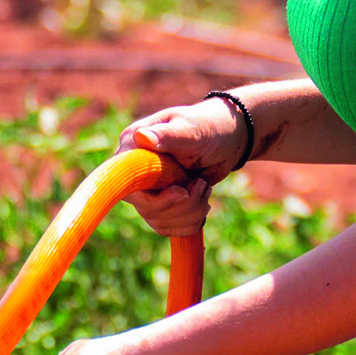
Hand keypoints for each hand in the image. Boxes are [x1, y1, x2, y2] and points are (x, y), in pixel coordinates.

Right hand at [119, 97, 254, 236]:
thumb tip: (141, 137)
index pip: (128, 186)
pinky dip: (192, 221)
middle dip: (182, 205)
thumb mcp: (190, 130)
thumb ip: (166, 136)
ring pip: (160, 222)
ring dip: (191, 212)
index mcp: (132, 147)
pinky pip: (169, 228)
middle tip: (201, 183)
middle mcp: (134, 172)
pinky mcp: (162, 204)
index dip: (155, 198)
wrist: (227, 138)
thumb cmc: (208, 126)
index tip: (181, 191)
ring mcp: (147, 190)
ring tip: (204, 186)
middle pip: (147, 209)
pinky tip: (203, 200)